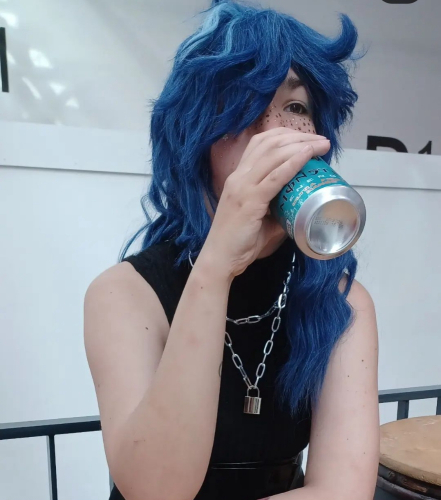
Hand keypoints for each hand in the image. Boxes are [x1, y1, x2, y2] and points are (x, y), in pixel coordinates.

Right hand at [201, 127, 330, 277]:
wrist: (219, 258)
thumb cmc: (238, 242)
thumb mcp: (260, 219)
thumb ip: (278, 210)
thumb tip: (301, 209)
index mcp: (239, 177)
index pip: (260, 143)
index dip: (284, 135)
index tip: (306, 139)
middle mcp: (239, 177)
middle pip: (270, 143)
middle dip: (298, 136)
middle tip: (321, 140)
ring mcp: (243, 187)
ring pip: (273, 154)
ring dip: (301, 145)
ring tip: (321, 144)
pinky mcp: (249, 201)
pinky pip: (274, 177)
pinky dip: (293, 162)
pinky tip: (307, 155)